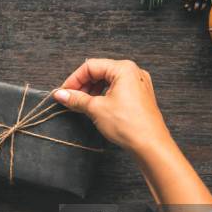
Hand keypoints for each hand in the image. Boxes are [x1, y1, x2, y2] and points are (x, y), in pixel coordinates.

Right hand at [53, 58, 171, 154]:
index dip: (74, 79)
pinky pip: (117, 90)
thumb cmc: (129, 124)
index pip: (91, 66)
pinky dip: (104, 96)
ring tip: (82, 104)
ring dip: (92, 91)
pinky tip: (96, 107)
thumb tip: (61, 94)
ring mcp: (138, 84)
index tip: (63, 92)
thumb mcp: (96, 109)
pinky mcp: (139, 96)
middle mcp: (133, 72)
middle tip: (70, 99)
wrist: (150, 145)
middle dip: (83, 85)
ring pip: (108, 81)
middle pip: (100, 72)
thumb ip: (76, 99)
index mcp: (124, 68)